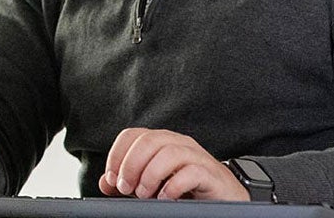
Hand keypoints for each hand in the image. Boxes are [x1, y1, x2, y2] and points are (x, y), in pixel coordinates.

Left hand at [100, 128, 248, 200]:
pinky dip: (174, 185)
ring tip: (145, 194)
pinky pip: (191, 171)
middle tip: (126, 188)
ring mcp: (196, 155)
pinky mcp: (211, 173)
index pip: (132, 135)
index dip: (117, 155)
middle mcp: (177, 142)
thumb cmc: (190, 189)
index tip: (112, 178)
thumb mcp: (154, 184)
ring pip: (168, 152)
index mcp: (161, 141)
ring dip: (150, 175)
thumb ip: (131, 181)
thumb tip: (106, 183)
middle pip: (147, 141)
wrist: (227, 198)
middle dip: (131, 165)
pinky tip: (166, 197)